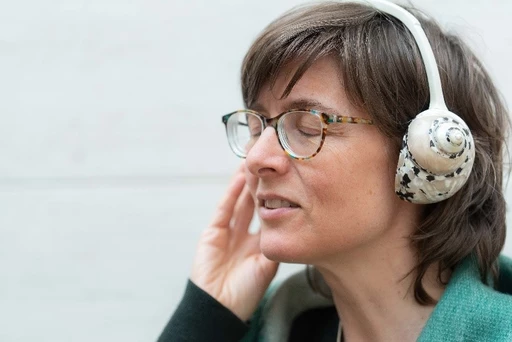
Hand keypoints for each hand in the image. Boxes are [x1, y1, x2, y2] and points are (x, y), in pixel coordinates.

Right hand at [190, 165, 278, 320]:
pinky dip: (232, 192)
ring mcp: (229, 233)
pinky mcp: (213, 232)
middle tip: (271, 165)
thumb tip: (291, 223)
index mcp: (260, 246)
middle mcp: (246, 236)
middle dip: (263, 186)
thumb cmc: (247, 292)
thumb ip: (276, 245)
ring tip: (256, 164)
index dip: (278, 199)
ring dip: (248, 184)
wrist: (220, 306)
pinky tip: (240, 177)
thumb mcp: (269, 267)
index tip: (288, 181)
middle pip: (255, 205)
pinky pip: (225, 208)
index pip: (271, 216)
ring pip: (241, 202)